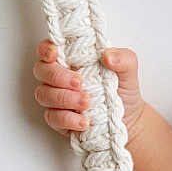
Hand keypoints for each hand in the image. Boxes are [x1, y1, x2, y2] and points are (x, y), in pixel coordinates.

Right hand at [31, 40, 147, 136]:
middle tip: (80, 83)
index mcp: (71, 59)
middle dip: (58, 76)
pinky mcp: (58, 119)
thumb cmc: (123, 90)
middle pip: (42, 71)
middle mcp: (59, 77)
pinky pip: (52, 117)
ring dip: (65, 99)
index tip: (55, 54)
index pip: (48, 49)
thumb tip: (108, 56)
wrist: (129, 118)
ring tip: (87, 103)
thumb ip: (123, 58)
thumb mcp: (128, 70)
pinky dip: (68, 119)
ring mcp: (56, 98)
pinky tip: (84, 121)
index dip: (46, 49)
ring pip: (44, 94)